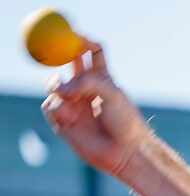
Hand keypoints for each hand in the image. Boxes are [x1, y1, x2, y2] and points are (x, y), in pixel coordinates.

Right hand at [41, 37, 150, 176]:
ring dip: (58, 86)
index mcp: (102, 78)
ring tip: (71, 98)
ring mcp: (74, 104)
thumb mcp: (112, 94)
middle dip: (60, 59)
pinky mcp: (64, 121)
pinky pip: (50, 106)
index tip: (75, 36)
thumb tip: (60, 89)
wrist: (126, 152)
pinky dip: (57, 106)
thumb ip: (86, 83)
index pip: (90, 51)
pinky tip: (70, 116)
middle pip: (66, 63)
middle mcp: (86, 88)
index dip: (81, 41)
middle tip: (62, 60)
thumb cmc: (126, 123)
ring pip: (54, 84)